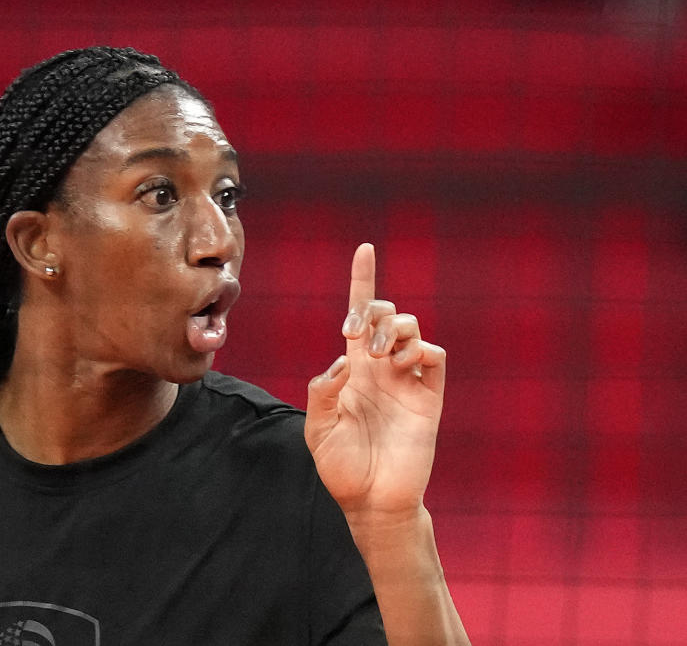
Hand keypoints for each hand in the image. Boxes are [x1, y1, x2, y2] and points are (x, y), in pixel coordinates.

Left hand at [304, 243, 445, 518]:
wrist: (372, 501)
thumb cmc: (341, 467)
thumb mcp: (317, 429)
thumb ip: (322, 392)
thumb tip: (343, 359)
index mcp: (353, 369)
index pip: (357, 316)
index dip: (361, 282)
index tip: (364, 250)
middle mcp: (381, 368)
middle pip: (387, 314)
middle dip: (375, 310)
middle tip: (359, 336)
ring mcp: (406, 381)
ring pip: (412, 329)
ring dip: (396, 330)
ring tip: (383, 356)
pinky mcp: (428, 398)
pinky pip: (434, 358)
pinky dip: (421, 351)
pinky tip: (404, 366)